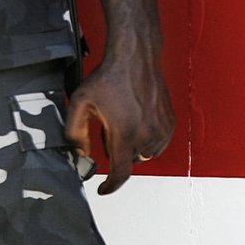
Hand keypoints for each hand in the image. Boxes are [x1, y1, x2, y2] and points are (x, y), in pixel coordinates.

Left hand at [65, 51, 173, 194]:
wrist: (135, 56)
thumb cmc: (110, 76)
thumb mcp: (81, 102)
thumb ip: (75, 131)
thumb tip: (80, 153)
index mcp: (125, 134)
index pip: (120, 173)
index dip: (110, 185)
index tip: (103, 188)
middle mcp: (147, 135)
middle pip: (129, 160)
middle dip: (117, 150)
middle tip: (109, 126)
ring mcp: (162, 130)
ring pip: (144, 153)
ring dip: (132, 145)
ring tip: (123, 118)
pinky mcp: (170, 123)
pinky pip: (157, 143)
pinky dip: (146, 137)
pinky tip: (136, 117)